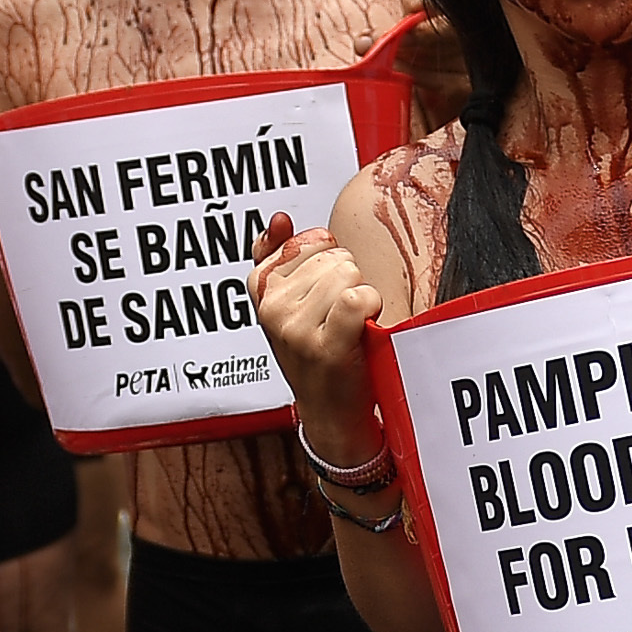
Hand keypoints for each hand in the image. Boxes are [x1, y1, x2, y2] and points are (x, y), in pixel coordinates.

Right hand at [250, 214, 382, 454]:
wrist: (331, 413)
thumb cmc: (316, 354)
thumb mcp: (288, 304)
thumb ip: (277, 257)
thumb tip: (278, 218)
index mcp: (262, 289)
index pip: (311, 241)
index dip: (331, 265)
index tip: (323, 298)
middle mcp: (272, 307)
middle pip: (334, 256)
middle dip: (347, 281)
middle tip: (338, 319)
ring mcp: (295, 328)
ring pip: (347, 274)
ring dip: (360, 298)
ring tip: (348, 328)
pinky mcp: (324, 346)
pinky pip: (356, 298)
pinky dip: (369, 308)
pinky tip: (362, 328)